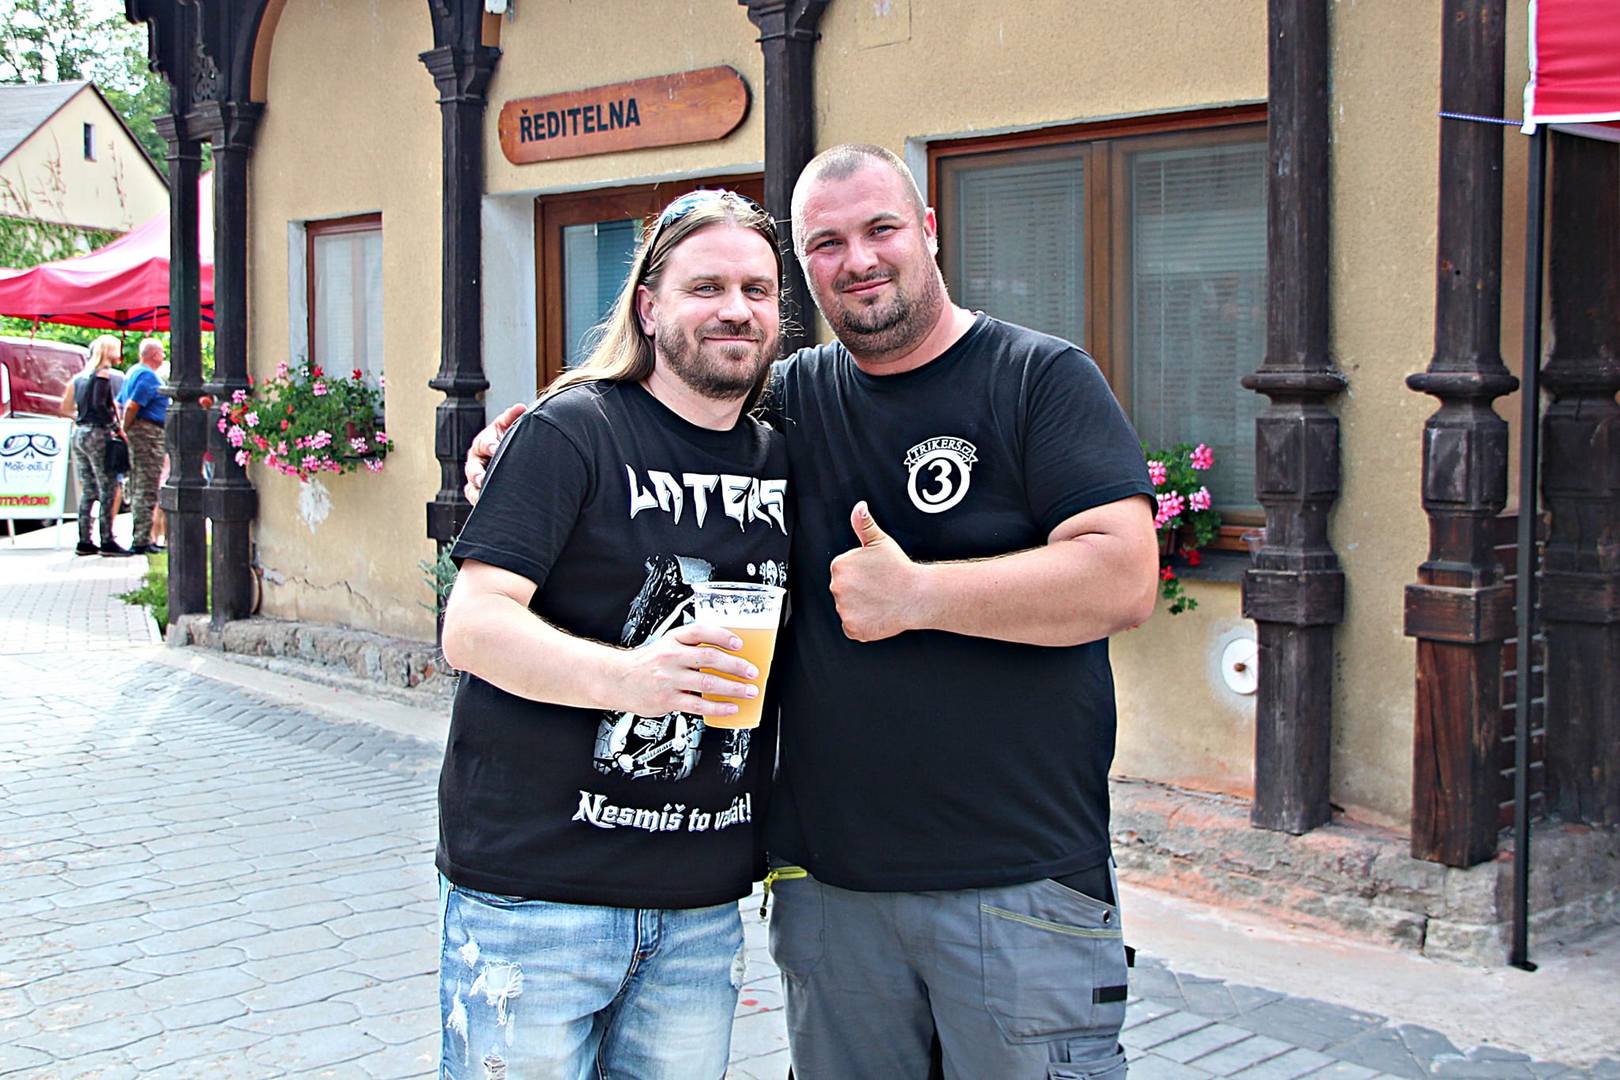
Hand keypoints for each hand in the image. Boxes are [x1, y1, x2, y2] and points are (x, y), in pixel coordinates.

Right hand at [463, 402, 525, 504]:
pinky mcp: (477, 490)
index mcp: (483, 442)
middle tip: (483, 478)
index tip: (495, 448)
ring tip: (483, 496)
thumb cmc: (507, 440)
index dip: (490, 445)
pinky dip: (479, 501)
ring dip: (477, 491)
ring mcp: (476, 477)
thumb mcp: (509, 427)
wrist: (509, 454)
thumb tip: (519, 408)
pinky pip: (475, 497)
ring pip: (471, 486)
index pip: (484, 443)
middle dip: (478, 474)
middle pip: (473, 468)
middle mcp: (476, 460)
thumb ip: (512, 418)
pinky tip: (488, 505)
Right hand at [616, 622, 760, 718]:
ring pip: (707, 683)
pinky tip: (730, 707)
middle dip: (735, 666)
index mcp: (672, 639)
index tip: (739, 643)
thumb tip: (725, 653)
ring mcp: (669, 679)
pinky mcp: (668, 700)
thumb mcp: (666, 644)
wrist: (618, 680)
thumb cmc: (647, 663)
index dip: (722, 636)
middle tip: (751, 672)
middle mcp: (671, 657)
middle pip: (709, 658)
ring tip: (748, 691)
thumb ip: (690, 646)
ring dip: (733, 688)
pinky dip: (717, 707)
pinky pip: (698, 705)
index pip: (700, 632)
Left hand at [829, 502, 922, 641]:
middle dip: (859, 591)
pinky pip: (853, 627)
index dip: (861, 575)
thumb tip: (859, 507)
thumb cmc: (899, 568)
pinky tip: (878, 614)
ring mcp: (843, 609)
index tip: (874, 575)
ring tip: (880, 600)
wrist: (917, 595)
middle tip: (879, 588)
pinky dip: (863, 624)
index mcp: (839, 566)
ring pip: (848, 609)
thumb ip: (863, 523)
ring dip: (861, 607)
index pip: (844, 573)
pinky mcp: (853, 628)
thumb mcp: (880, 540)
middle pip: (844, 591)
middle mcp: (836, 587)